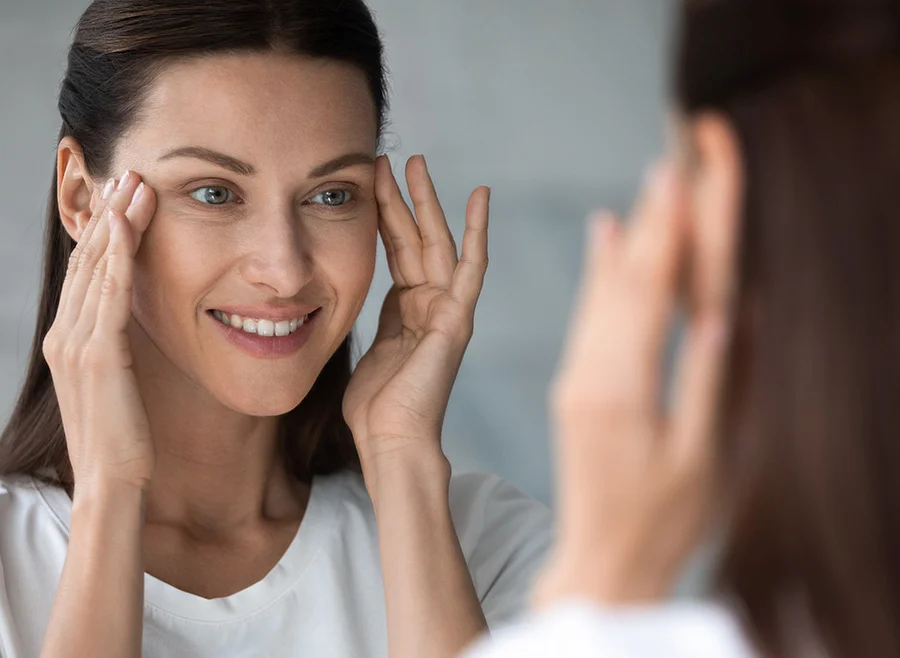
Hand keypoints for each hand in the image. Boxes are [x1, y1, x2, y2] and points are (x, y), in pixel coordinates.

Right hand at [43, 172, 157, 494]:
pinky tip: (128, 227)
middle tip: (130, 173)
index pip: (87, 273)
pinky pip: (109, 295)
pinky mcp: (98, 355)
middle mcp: (64, 335)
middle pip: (88, 261)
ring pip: (97, 268)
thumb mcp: (116, 382)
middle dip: (109, 214)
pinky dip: (118, 257)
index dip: (105, 232)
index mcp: (68, 339)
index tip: (123, 197)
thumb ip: (115, 346)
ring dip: (116, 223)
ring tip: (134, 183)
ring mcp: (76, 343)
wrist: (113, 481)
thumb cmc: (122, 436)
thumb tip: (130, 321)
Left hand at [343, 155, 489, 478]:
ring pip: (438, 243)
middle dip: (404, 198)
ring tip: (415, 162)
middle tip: (392, 158)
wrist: (391, 440)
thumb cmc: (375, 408)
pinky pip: (470, 267)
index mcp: (407, 311)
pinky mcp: (458, 318)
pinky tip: (479, 197)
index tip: (370, 182)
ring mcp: (447, 310)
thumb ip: (371, 319)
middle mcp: (431, 304)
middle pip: (417, 239)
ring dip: (427, 202)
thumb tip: (354, 299)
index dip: (385, 216)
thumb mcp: (367, 350)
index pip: (397, 251)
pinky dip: (477, 231)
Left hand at [533, 162, 733, 605]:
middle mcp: (590, 376)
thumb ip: (706, 383)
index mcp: (622, 391)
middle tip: (671, 162)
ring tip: (650, 186)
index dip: (666, 235)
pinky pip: (588, 321)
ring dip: (628, 239)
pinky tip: (605, 238)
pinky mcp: (576, 389)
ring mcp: (578, 380)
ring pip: (602, 296)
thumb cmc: (662, 523)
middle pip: (624, 284)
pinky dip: (600, 276)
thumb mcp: (697, 459)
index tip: (680, 179)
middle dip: (651, 221)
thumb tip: (724, 312)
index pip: (649, 295)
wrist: (600, 563)